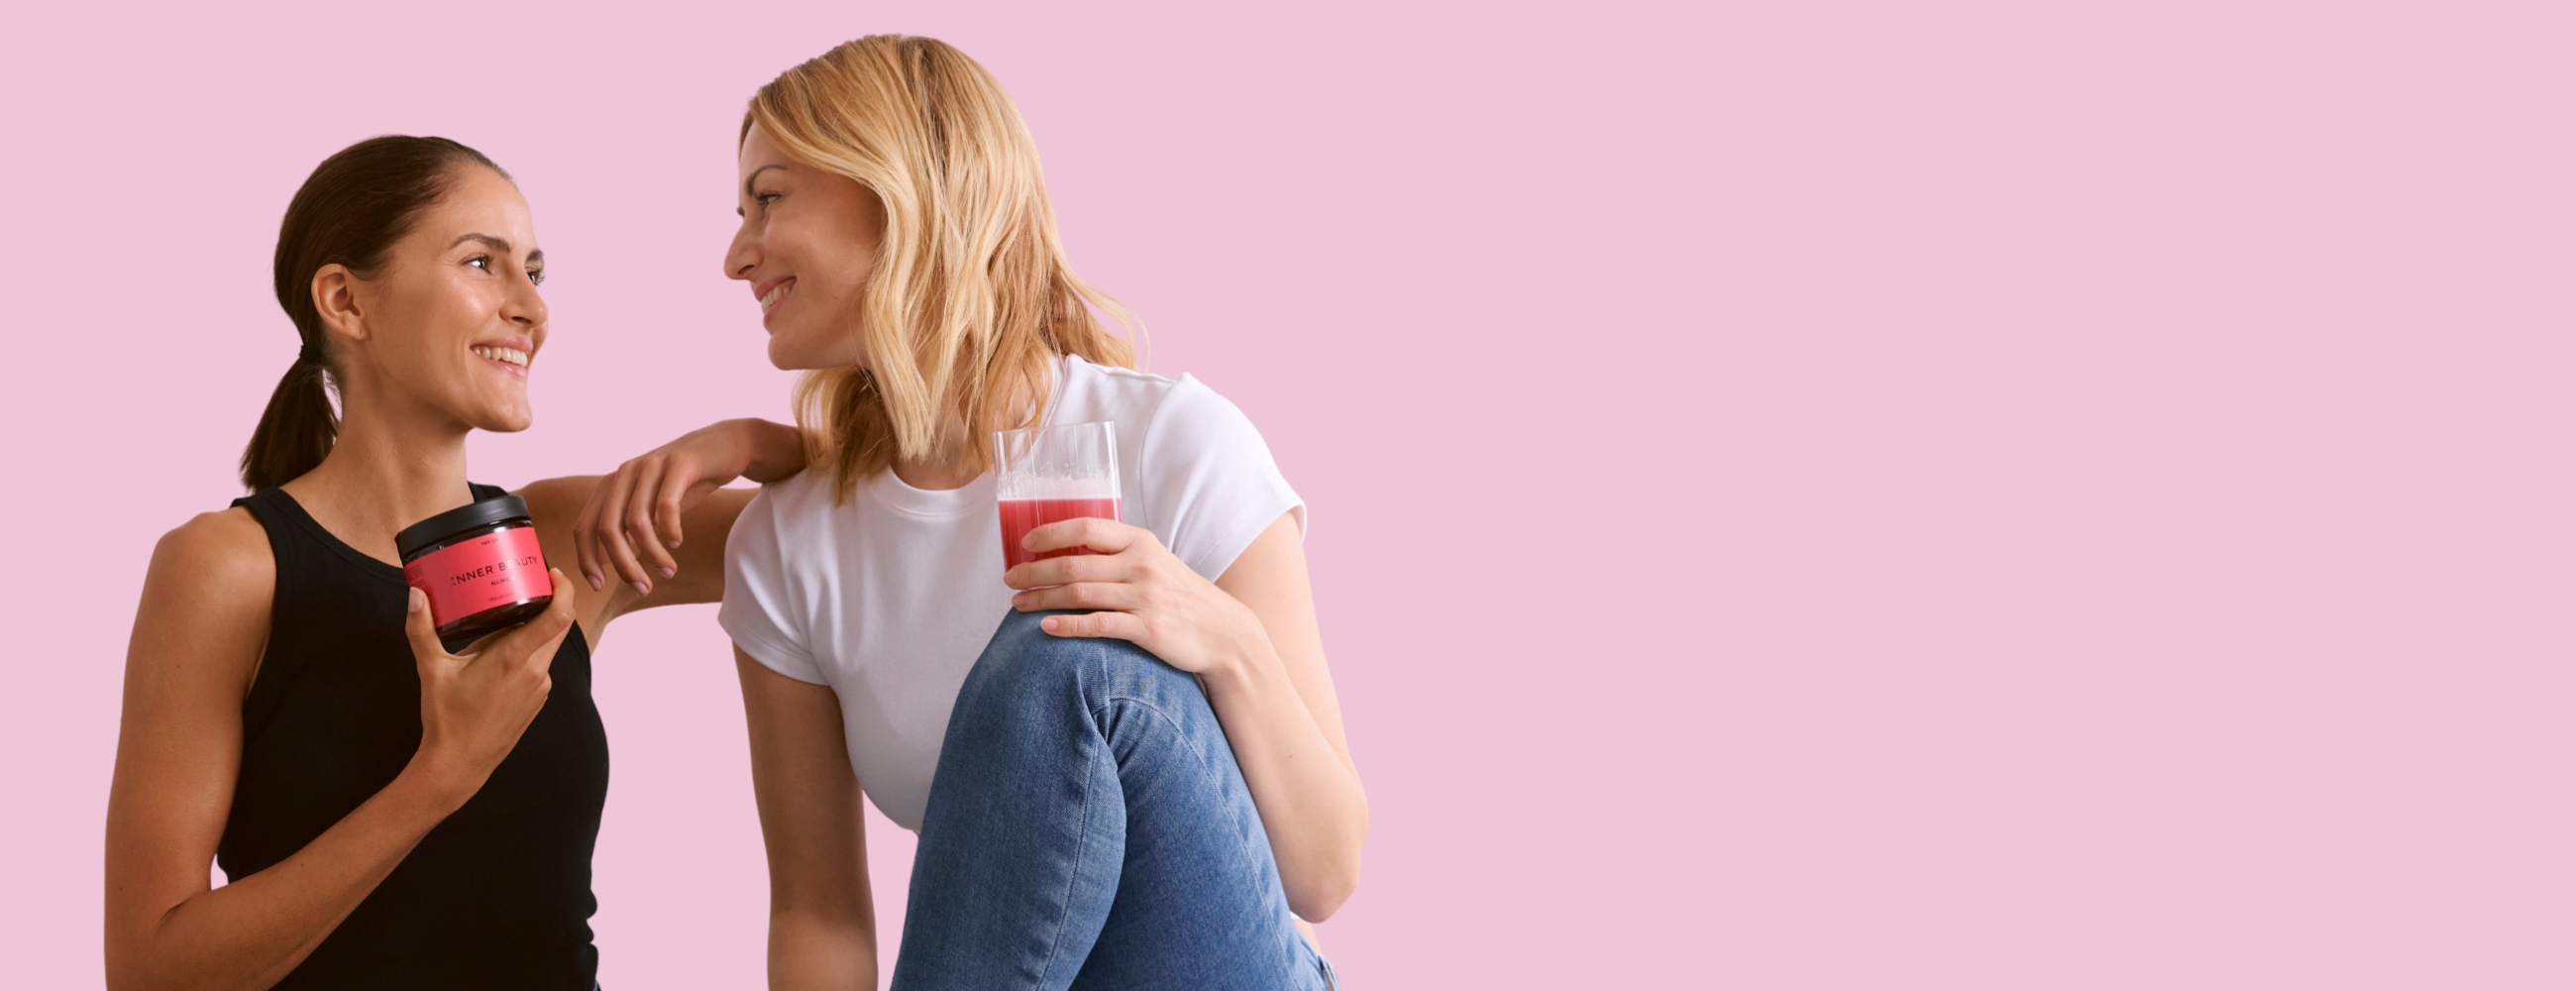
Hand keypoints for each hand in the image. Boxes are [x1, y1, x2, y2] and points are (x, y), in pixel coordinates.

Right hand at [403, 574, 576, 800]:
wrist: (459, 764)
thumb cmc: (447, 718)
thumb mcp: (431, 669)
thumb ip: (422, 630)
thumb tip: (415, 594)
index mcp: (514, 658)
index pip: (558, 617)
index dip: (564, 590)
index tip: (553, 573)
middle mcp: (536, 671)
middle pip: (557, 626)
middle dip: (550, 602)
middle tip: (528, 583)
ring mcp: (540, 687)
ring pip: (548, 646)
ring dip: (535, 628)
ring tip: (506, 615)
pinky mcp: (538, 699)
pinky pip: (541, 665)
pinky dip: (529, 651)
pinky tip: (502, 650)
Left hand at [574, 418, 803, 593]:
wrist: (727, 445)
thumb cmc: (687, 481)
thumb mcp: (653, 504)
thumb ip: (629, 528)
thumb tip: (610, 562)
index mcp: (612, 484)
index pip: (585, 527)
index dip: (587, 559)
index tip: (598, 585)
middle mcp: (625, 472)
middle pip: (608, 529)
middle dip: (623, 565)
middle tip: (643, 588)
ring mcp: (651, 466)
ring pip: (637, 522)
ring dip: (652, 554)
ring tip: (669, 571)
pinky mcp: (679, 464)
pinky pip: (666, 505)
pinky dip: (670, 530)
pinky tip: (678, 543)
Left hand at [1003, 518, 1267, 676]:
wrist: (1224, 633)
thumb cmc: (1181, 597)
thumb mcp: (1156, 563)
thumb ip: (1120, 554)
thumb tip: (1071, 551)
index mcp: (1141, 542)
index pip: (1086, 528)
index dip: (1050, 534)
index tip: (1024, 543)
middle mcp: (1142, 565)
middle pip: (1074, 564)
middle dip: (1034, 571)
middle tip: (1009, 579)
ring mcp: (1145, 597)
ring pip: (1079, 594)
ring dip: (1041, 598)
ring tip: (1018, 604)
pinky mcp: (1148, 629)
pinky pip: (1098, 625)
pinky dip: (1068, 626)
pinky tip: (1046, 628)